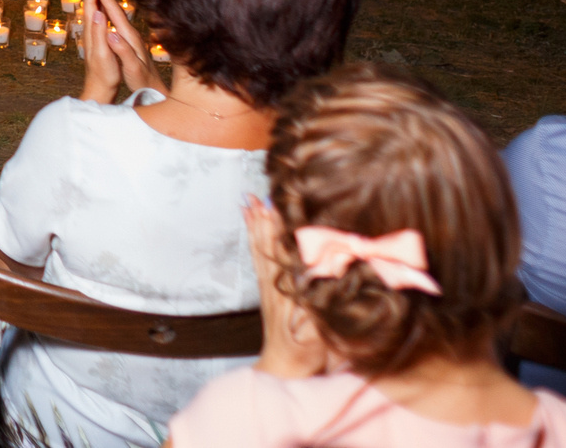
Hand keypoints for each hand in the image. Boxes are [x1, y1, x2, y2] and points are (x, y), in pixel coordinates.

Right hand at [80, 0, 160, 104]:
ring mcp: (131, 37)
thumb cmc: (143, 80)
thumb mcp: (132, 67)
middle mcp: (131, 33)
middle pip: (115, 8)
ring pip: (116, 13)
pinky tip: (107, 10)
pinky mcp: (130, 41)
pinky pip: (117, 20)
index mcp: (130, 37)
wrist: (155, 89)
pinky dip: (109, 10)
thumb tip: (111, 34)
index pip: (114, 12)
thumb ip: (123, 51)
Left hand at [244, 196, 327, 378]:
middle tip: (260, 195)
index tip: (281, 210)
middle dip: (266, 221)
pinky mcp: (268, 291)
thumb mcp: (315, 335)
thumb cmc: (305, 355)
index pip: (285, 257)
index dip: (282, 233)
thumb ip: (314, 308)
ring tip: (250, 202)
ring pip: (261, 250)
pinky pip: (258, 259)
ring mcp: (270, 288)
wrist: (285, 369)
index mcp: (290, 295)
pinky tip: (251, 223)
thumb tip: (312, 280)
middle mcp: (276, 287)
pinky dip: (254, 238)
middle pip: (269, 248)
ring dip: (256, 225)